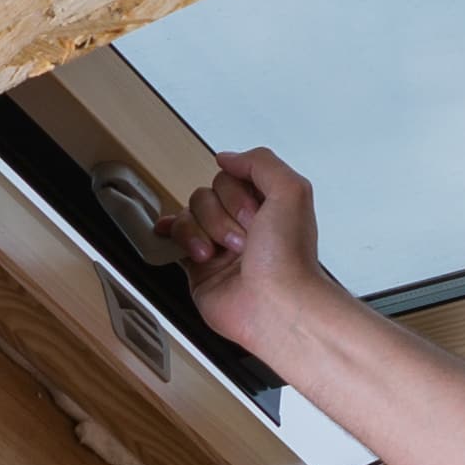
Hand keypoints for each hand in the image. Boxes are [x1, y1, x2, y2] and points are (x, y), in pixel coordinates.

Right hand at [170, 144, 334, 347]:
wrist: (276, 306)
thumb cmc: (289, 259)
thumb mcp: (291, 190)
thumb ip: (261, 162)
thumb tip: (227, 158)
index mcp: (266, 206)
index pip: (230, 177)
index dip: (237, 194)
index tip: (255, 215)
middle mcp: (244, 225)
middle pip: (206, 194)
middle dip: (220, 215)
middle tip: (243, 240)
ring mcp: (220, 246)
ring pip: (188, 214)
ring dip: (202, 231)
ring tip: (220, 253)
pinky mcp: (199, 268)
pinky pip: (175, 240)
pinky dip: (174, 236)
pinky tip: (173, 235)